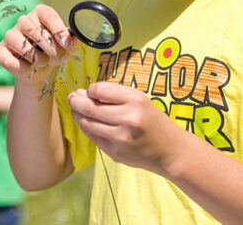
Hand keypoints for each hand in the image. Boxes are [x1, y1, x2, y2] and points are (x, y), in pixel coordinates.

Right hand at [0, 4, 77, 85]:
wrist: (38, 72)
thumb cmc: (52, 54)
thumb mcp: (66, 48)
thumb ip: (71, 41)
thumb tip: (76, 37)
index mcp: (40, 13)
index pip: (48, 14)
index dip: (58, 29)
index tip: (66, 43)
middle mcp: (23, 20)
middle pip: (37, 31)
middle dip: (51, 49)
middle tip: (58, 58)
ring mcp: (9, 34)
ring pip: (23, 46)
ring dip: (38, 59)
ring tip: (44, 63)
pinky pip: (8, 59)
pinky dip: (21, 67)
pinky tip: (28, 68)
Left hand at [68, 82, 185, 174]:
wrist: (169, 150)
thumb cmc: (152, 120)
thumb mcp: (139, 99)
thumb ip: (113, 94)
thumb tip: (83, 92)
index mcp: (135, 100)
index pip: (99, 90)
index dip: (90, 89)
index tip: (89, 90)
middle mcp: (128, 119)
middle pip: (89, 107)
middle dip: (75, 101)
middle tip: (72, 97)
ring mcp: (121, 138)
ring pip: (87, 123)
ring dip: (77, 114)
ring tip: (76, 108)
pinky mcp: (115, 153)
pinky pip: (93, 137)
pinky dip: (86, 127)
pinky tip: (87, 122)